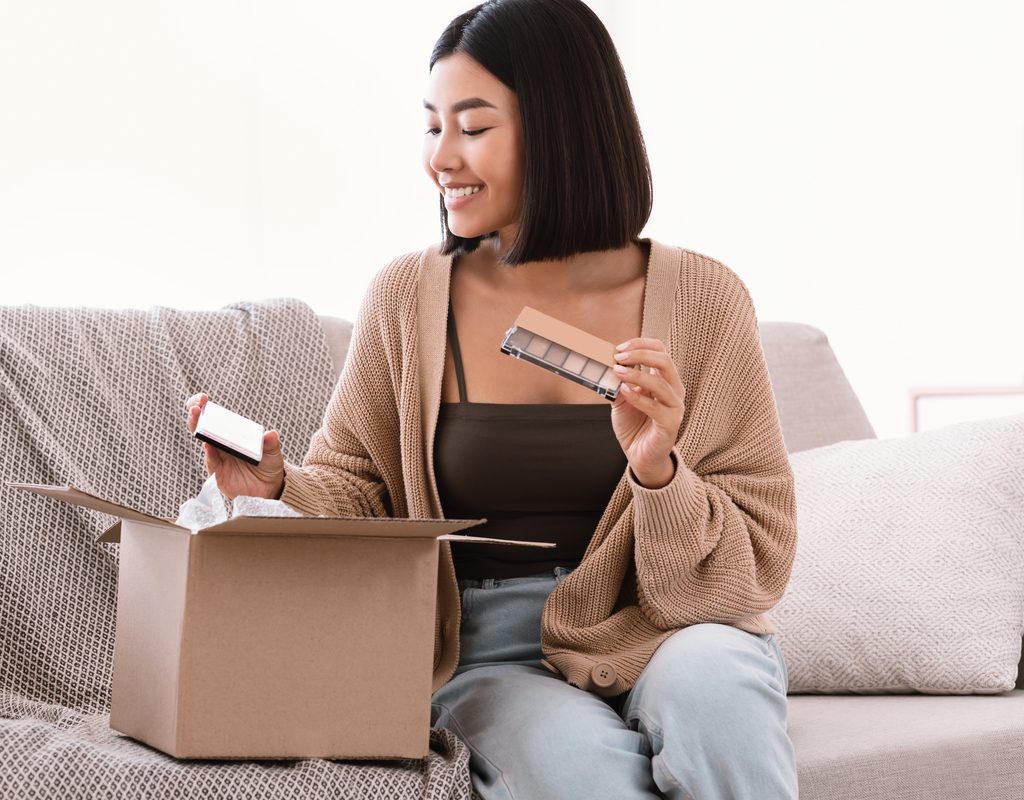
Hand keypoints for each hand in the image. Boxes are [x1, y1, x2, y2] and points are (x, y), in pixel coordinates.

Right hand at [184, 392, 285, 500]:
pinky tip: (209, 446)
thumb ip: (272, 445)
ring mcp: (218, 458)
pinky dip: (210, 454)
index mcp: (231, 434)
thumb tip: (271, 434)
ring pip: (204, 442)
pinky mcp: (218, 473)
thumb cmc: (268, 467)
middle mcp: (221, 444)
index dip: (204, 407)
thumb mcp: (273, 454)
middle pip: (202, 427)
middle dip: (196, 415)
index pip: (213, 417)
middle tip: (196, 406)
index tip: (203, 398)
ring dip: (199, 431)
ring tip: (197, 419)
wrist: (268, 489)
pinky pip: (212, 462)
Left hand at [608, 338, 685, 487]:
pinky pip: (656, 407)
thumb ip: (617, 381)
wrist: (639, 455)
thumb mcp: (621, 397)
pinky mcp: (671, 423)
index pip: (660, 350)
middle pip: (665, 360)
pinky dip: (638, 397)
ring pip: (661, 382)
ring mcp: (675, 406)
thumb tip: (605, 363)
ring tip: (617, 371)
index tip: (619, 348)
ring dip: (636, 374)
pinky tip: (624, 392)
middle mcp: (674, 389)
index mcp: (664, 379)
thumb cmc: (633, 424)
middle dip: (640, 354)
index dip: (640, 344)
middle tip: (618, 356)